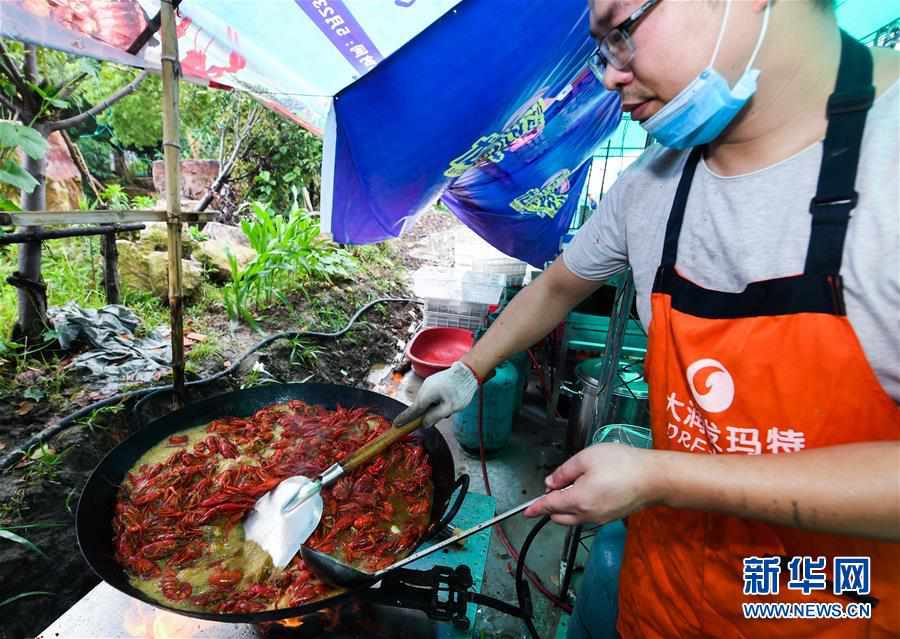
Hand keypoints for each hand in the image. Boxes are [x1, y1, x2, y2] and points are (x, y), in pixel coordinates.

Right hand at [394, 361, 478, 426]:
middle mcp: (424, 388)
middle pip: (420, 406)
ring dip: (434, 407)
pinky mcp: (434, 381)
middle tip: (440, 416)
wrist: (468, 371)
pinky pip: (431, 395)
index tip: (396, 425)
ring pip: (427, 401)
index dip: (405, 419)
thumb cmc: (460, 390)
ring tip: (449, 407)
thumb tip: (424, 424)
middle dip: (426, 414)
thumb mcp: (449, 408)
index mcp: (426, 396)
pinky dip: (436, 401)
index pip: (412, 411)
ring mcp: (429, 384)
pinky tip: (448, 400)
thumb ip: (435, 417)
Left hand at [523, 443, 660, 524]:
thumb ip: (564, 472)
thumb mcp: (586, 458)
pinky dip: (580, 508)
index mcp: (578, 500)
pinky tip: (587, 490)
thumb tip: (550, 483)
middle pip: (560, 516)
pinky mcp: (610, 518)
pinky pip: (587, 517)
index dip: (536, 507)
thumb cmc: (621, 464)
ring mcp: (600, 519)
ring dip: (566, 507)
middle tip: (555, 486)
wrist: (654, 478)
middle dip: (551, 506)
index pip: (550, 506)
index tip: (526, 512)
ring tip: (572, 485)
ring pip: (573, 518)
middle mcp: (587, 515)